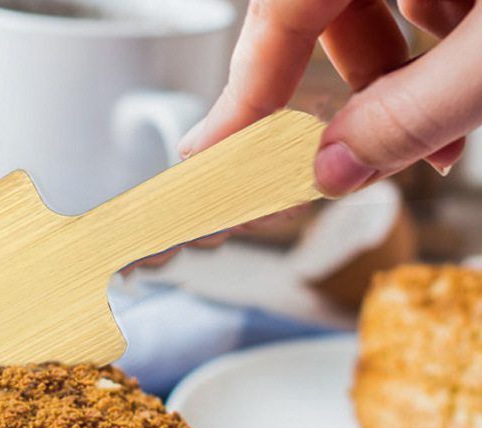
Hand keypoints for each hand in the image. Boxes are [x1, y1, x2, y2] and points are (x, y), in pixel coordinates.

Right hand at [178, 0, 481, 196]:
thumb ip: (412, 113)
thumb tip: (332, 171)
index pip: (273, 19)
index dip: (241, 100)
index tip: (209, 160)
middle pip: (312, 17)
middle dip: (346, 99)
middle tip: (362, 163)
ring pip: (362, 6)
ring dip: (395, 78)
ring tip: (446, 131)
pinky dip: (430, 41)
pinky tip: (465, 77)